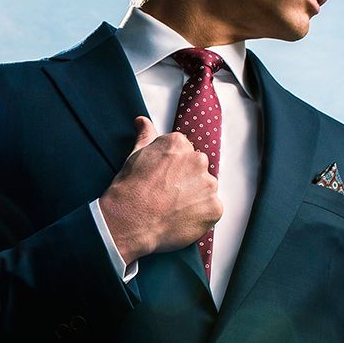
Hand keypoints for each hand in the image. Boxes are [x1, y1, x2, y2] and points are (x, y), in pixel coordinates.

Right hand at [97, 115, 220, 264]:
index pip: (184, 153)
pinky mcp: (214, 207)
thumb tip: (142, 121)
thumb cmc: (129, 188)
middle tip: (167, 196)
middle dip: (186, 181)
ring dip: (195, 198)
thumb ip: (145, 136)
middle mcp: (198, 160)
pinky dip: (200, 216)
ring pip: (206, 190)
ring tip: (173, 210)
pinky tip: (180, 220)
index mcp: (179, 144)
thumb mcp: (134, 156)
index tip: (162, 180)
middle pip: (198, 170)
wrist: (129, 221)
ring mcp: (208, 184)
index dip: (172, 170)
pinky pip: (211, 210)